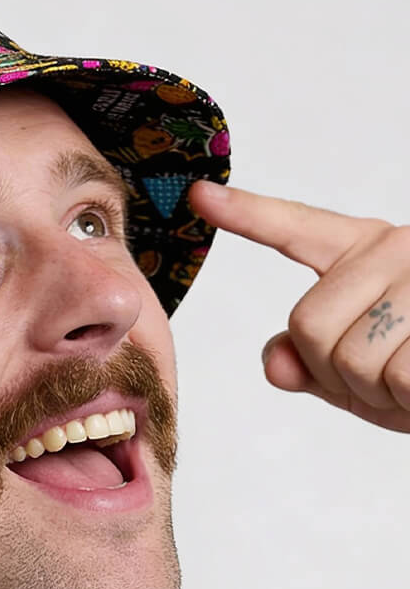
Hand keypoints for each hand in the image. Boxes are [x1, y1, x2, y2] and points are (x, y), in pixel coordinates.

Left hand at [189, 180, 409, 432]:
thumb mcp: (364, 374)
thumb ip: (312, 362)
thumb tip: (274, 362)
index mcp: (370, 252)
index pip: (296, 230)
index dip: (246, 214)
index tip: (200, 195)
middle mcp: (399, 247)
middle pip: (307, 326)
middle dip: (338, 374)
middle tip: (391, 376)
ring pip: (349, 358)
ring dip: (382, 393)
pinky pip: (401, 376)